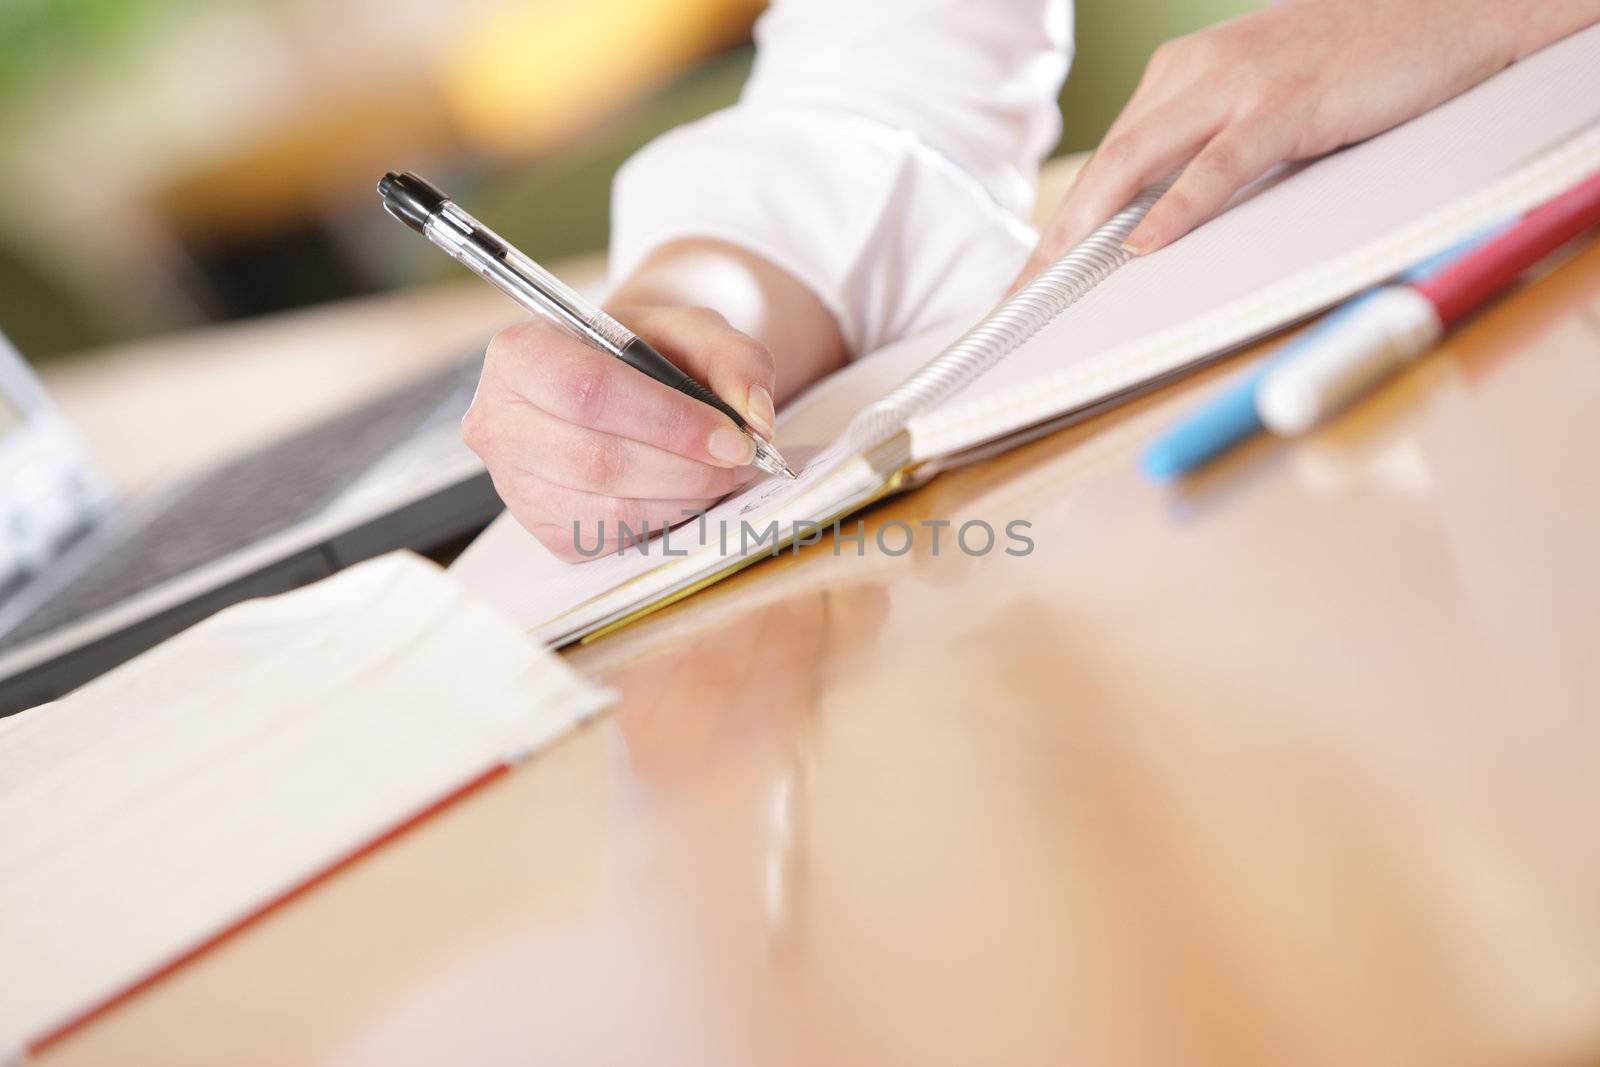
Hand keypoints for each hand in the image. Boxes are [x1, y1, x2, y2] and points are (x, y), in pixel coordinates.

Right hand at [464, 305, 776, 560]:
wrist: (617, 387)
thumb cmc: (645, 354)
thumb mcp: (691, 330)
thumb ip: (734, 359)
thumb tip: (755, 419)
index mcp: (520, 353)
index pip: (589, 392)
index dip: (668, 420)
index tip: (732, 438)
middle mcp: (499, 422)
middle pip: (597, 459)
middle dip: (685, 468)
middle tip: (740, 463)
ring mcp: (515, 485)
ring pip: (607, 510)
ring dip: (682, 500)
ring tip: (721, 477)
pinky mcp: (543, 530)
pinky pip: (610, 539)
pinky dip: (663, 523)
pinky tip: (686, 495)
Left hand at [1014, 0, 1598, 286]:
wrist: (1450, 12)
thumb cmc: (1357, 62)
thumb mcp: (1261, 103)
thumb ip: (1208, 148)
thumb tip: (1157, 225)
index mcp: (1182, 73)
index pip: (1106, 161)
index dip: (1062, 225)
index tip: (1028, 281)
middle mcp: (1196, 71)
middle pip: (1105, 168)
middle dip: (1055, 240)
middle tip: (1017, 299)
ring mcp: (1240, 83)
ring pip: (1138, 163)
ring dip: (1088, 230)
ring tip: (1050, 283)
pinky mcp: (1288, 101)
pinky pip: (1217, 164)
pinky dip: (1175, 209)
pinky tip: (1143, 248)